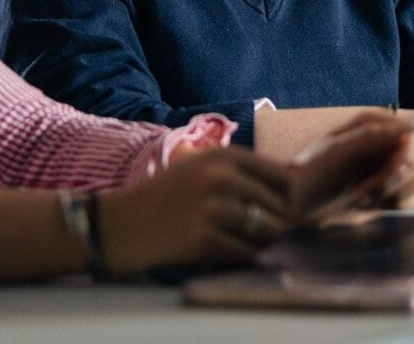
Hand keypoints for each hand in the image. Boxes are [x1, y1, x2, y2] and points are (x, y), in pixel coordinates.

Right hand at [94, 148, 289, 272]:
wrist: (119, 225)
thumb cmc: (163, 196)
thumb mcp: (200, 167)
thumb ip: (241, 172)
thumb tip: (294, 185)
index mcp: (224, 156)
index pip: (281, 175)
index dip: (289, 196)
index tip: (284, 208)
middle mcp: (222, 178)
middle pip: (280, 206)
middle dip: (279, 223)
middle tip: (266, 231)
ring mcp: (214, 209)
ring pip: (269, 232)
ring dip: (263, 242)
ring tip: (244, 240)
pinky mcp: (205, 240)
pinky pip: (246, 254)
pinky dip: (244, 257)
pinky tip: (226, 251)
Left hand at [287, 111, 413, 224]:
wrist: (296, 200)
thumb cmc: (311, 171)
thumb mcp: (336, 150)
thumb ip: (373, 137)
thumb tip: (411, 128)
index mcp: (377, 124)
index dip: (406, 156)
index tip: (385, 172)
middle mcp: (389, 143)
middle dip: (399, 182)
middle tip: (366, 190)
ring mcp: (392, 167)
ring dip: (396, 195)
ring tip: (362, 197)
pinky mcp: (392, 189)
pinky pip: (413, 198)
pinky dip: (396, 203)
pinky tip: (369, 203)